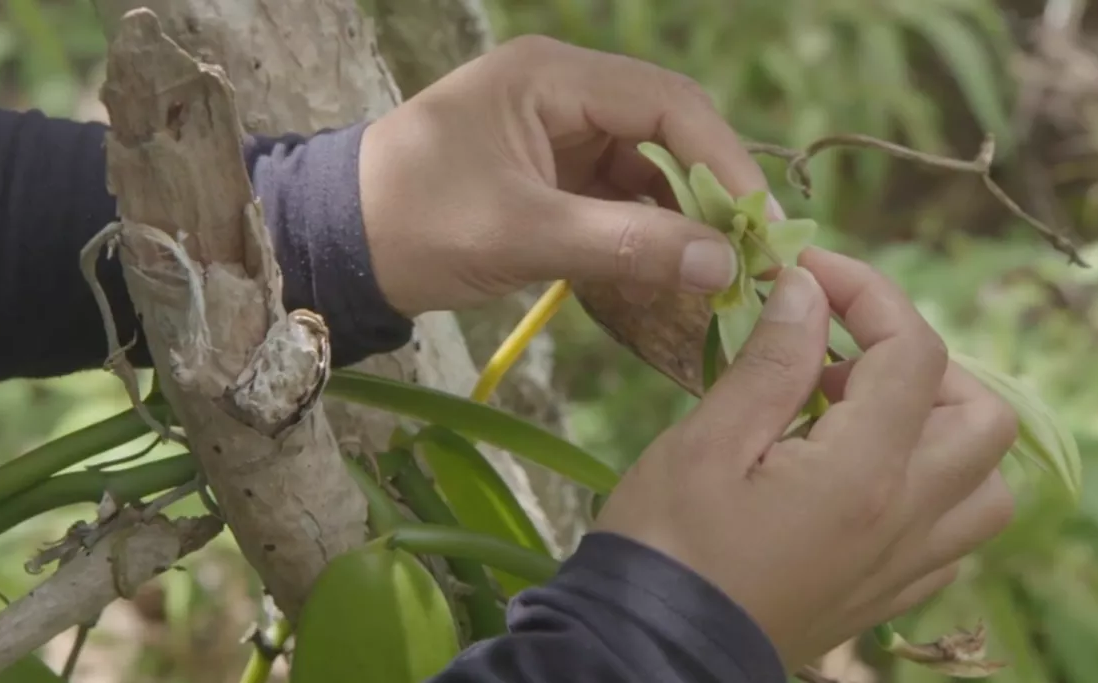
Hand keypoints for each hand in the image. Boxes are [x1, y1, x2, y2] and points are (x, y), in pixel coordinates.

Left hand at [357, 35, 780, 317]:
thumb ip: (626, 245)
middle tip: (752, 252)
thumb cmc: (415, 225)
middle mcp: (563, 92)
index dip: (721, 160)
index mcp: (551, 76)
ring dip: (683, 215)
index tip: (758, 223)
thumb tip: (723, 262)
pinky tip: (674, 268)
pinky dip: (648, 230)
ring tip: (721, 268)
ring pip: (647, 166)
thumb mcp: (522, 233)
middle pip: (666, 130)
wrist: (339, 247)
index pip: (665, 103)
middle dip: (709, 189)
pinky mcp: (552, 174)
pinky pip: (619, 195)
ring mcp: (558, 133)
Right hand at [594, 247, 1018, 669]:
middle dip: (920, 359)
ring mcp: (905, 564)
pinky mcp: (888, 594)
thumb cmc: (666, 543)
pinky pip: (952, 531)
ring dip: (941, 427)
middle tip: (841, 351)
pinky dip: (932, 486)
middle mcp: (907, 520)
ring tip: (861, 413)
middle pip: (981, 415)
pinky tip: (866, 475)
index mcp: (863, 474)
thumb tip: (810, 291)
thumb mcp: (707, 441)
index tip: (809, 273)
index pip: (912, 353)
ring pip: (984, 480)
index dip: (869, 293)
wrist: (653, 651)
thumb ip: (772, 362)